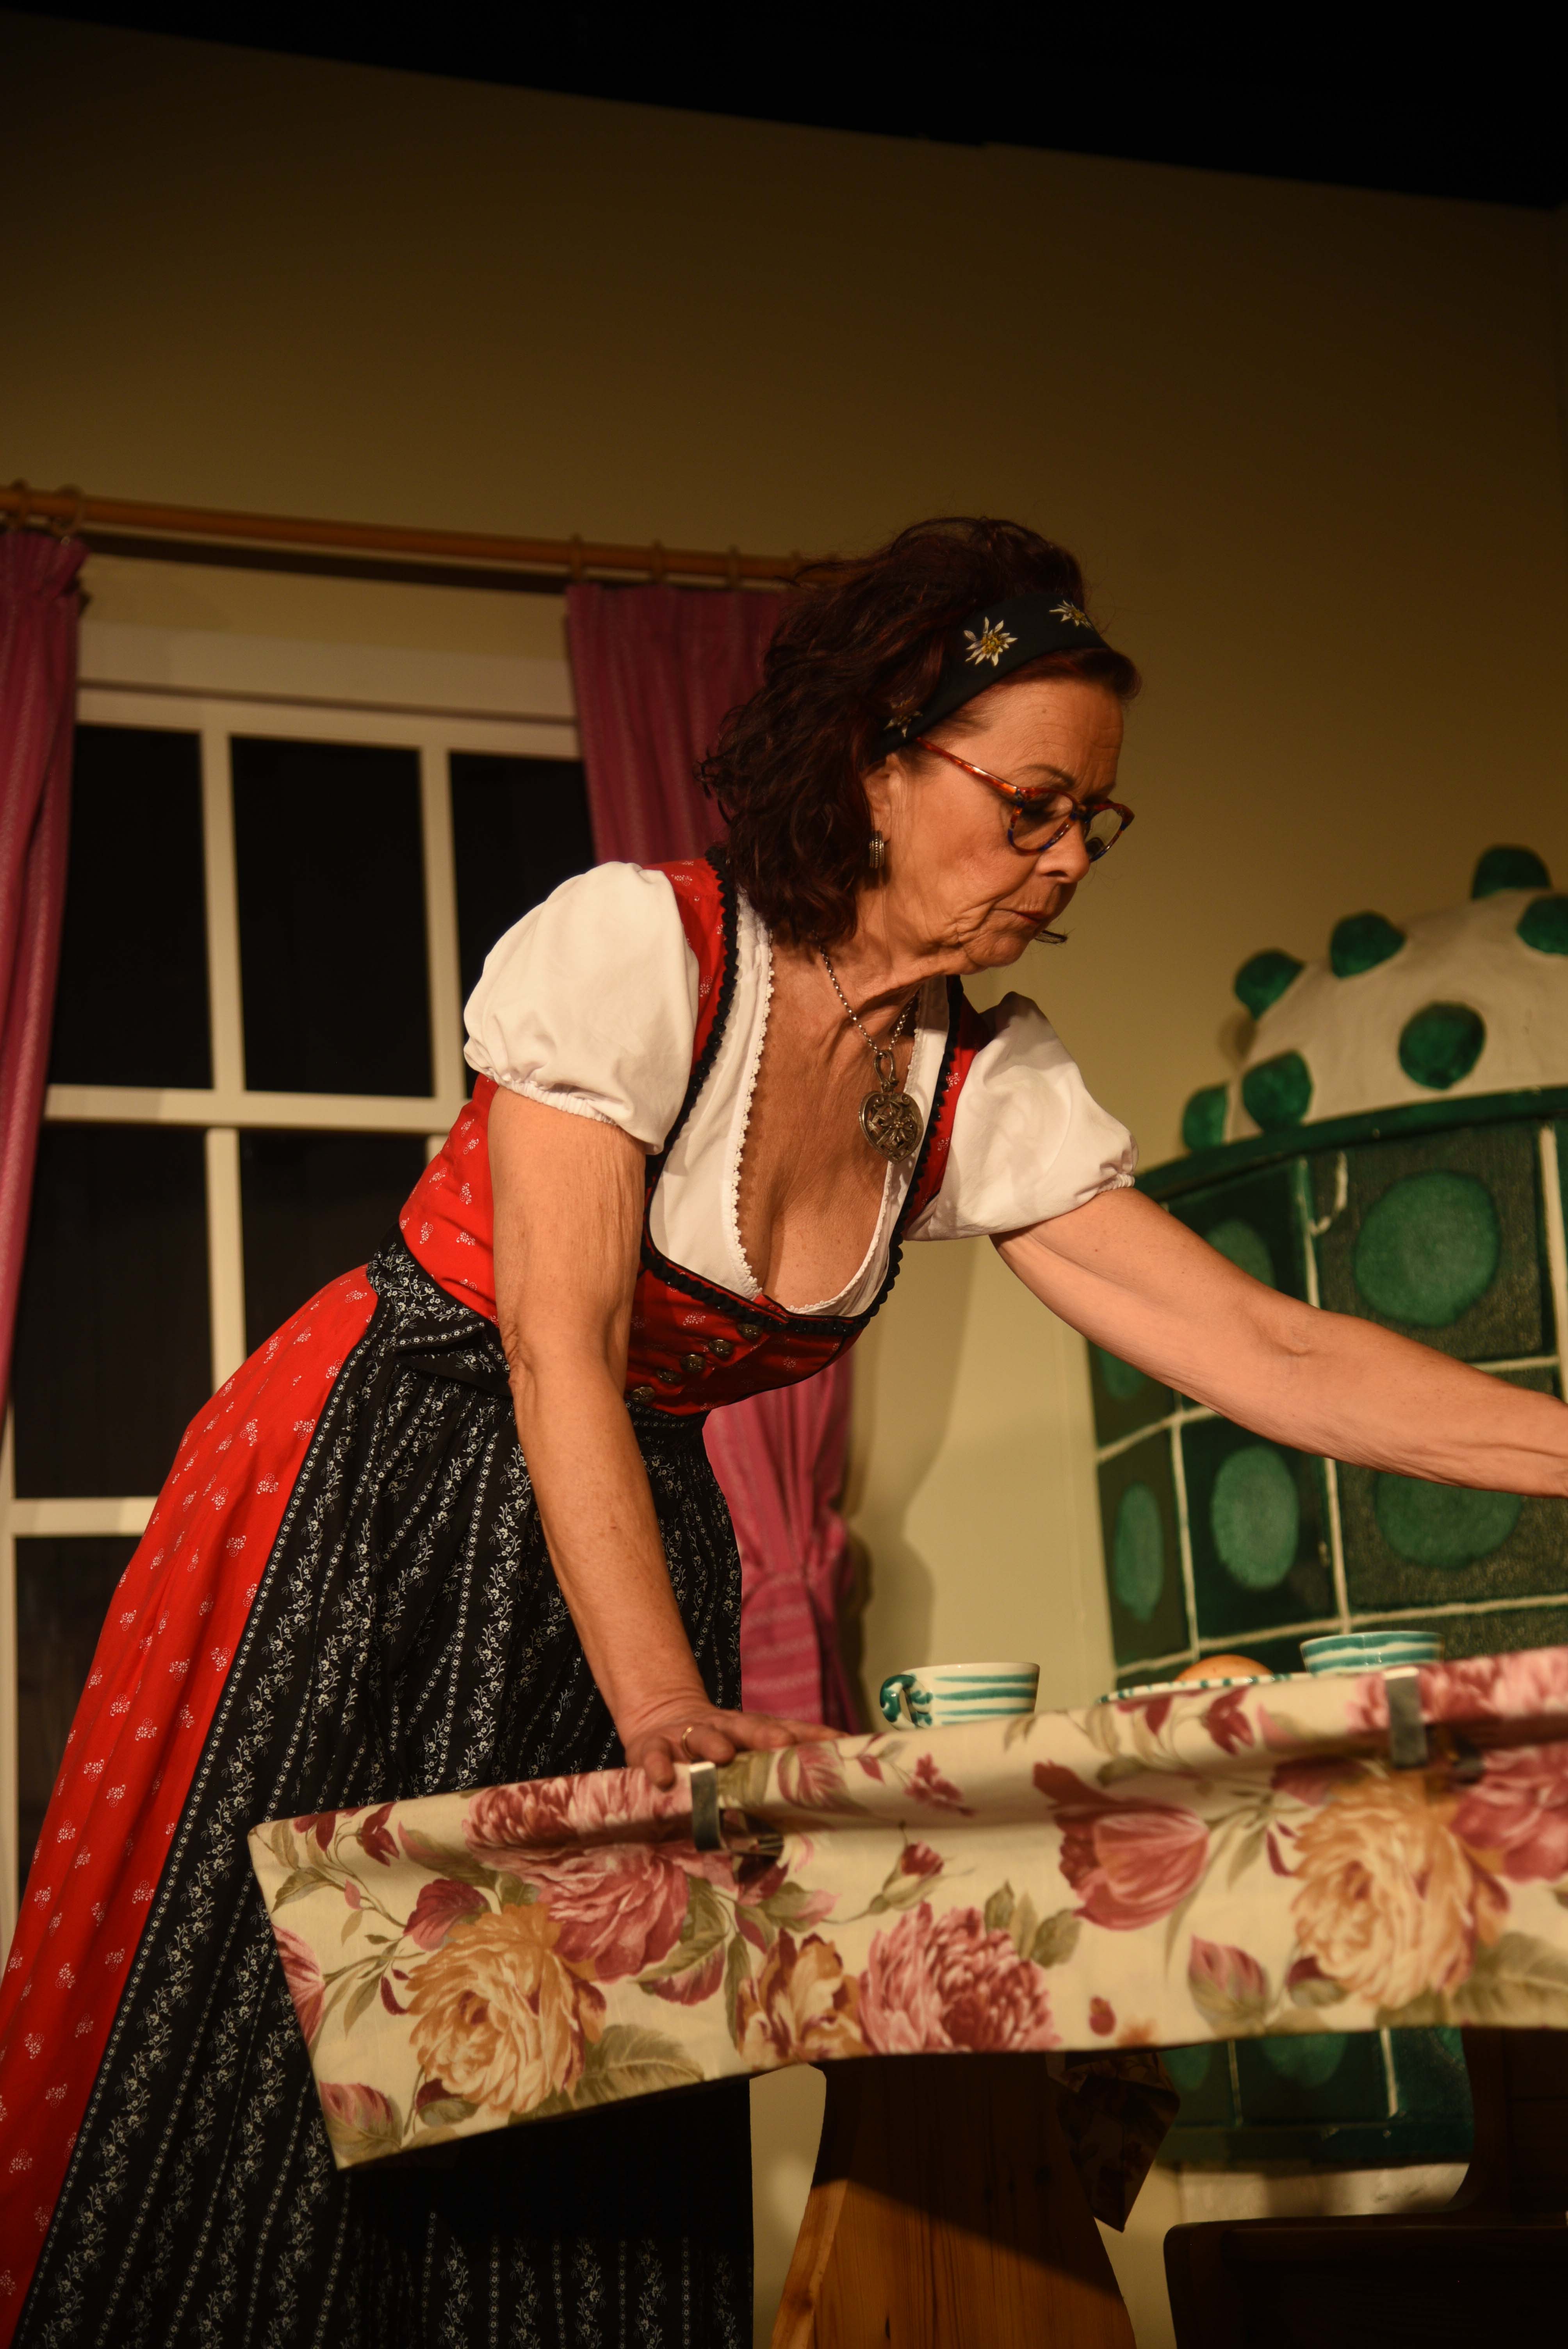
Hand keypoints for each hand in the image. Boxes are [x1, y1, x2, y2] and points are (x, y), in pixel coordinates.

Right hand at [620, 1703, 838, 1790]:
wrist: (660, 1723)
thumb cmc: (712, 1751)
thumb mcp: (742, 1755)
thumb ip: (773, 1771)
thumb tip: (828, 1789)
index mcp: (749, 1732)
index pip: (786, 1730)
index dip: (813, 1735)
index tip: (841, 1742)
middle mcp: (722, 1729)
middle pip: (747, 1727)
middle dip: (765, 1735)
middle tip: (782, 1744)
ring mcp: (685, 1736)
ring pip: (702, 1736)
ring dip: (713, 1744)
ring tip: (722, 1756)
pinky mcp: (651, 1747)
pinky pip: (653, 1755)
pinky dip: (658, 1765)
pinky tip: (664, 1779)